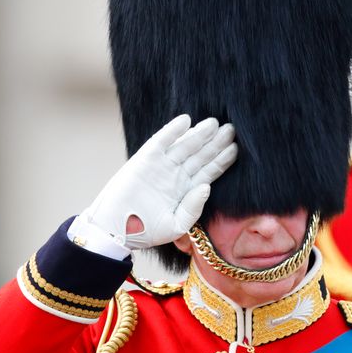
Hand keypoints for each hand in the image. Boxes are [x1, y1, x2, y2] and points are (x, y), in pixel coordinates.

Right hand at [80, 115, 236, 249]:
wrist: (116, 228)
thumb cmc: (145, 231)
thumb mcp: (176, 226)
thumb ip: (193, 208)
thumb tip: (206, 187)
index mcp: (186, 191)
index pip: (209, 171)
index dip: (222, 160)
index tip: (235, 149)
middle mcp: (176, 176)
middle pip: (201, 155)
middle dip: (216, 143)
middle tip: (231, 129)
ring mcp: (161, 166)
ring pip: (185, 146)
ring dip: (199, 134)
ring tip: (215, 123)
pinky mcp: (145, 159)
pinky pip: (161, 141)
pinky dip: (172, 131)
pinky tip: (186, 121)